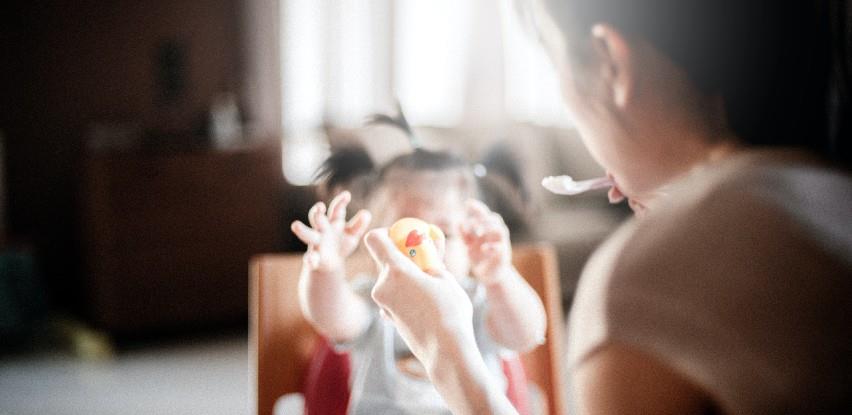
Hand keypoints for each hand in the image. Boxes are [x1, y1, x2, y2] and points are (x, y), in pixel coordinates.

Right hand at [291, 191, 371, 272]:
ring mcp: (317, 243)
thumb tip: (367, 213)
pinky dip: (310, 259)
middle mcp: (322, 230)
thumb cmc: (342, 244)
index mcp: (333, 222)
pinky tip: (310, 260)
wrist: (331, 264)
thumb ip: (358, 224)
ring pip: (307, 235)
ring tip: (295, 225)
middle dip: (317, 213)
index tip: (347, 195)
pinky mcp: (314, 259)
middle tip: (319, 206)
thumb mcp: (352, 234)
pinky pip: (310, 258)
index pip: (336, 209)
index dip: (341, 202)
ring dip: (302, 230)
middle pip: (318, 219)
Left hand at [364, 229, 475, 373]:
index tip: (404, 238)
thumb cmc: (449, 312)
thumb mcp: (445, 277)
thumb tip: (429, 240)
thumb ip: (431, 257)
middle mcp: (382, 286)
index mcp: (396, 271)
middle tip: (426, 260)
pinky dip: (406, 292)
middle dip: (403, 256)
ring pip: (391, 278)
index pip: (374, 239)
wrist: (446, 351)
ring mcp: (382, 303)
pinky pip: (393, 295)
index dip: (386, 233)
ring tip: (431, 285)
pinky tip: (426, 302)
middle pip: (384, 259)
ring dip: (406, 276)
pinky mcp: (387, 316)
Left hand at [461, 200, 512, 283]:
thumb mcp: (469, 245)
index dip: (478, 208)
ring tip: (478, 233)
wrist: (490, 275)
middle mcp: (496, 235)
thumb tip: (458, 222)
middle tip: (472, 226)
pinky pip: (501, 247)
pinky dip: (491, 246)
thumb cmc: (479, 257)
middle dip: (483, 220)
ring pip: (501, 230)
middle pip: (495, 219)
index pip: (485, 214)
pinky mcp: (503, 255)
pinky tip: (483, 248)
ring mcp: (501, 244)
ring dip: (489, 229)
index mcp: (487, 230)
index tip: (468, 203)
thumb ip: (464, 234)